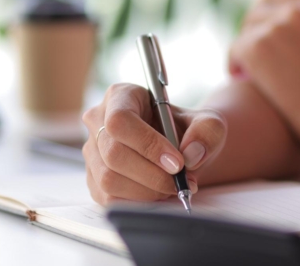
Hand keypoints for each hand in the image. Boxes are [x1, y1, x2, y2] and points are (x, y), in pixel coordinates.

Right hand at [81, 83, 226, 204]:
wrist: (178, 149)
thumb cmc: (186, 130)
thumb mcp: (207, 123)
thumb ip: (207, 132)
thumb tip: (191, 154)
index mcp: (120, 96)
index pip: (120, 121)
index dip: (147, 145)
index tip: (177, 163)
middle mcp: (98, 121)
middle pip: (113, 154)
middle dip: (152, 175)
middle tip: (181, 181)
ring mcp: (92, 151)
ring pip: (108, 179)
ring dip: (146, 191)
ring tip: (172, 187)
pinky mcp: (93, 178)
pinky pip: (108, 198)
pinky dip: (138, 202)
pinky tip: (158, 194)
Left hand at [229, 0, 299, 125]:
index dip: (268, 9)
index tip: (265, 27)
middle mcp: (295, 11)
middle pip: (259, 6)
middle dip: (255, 24)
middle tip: (254, 46)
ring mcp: (274, 27)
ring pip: (247, 27)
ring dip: (246, 44)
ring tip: (247, 63)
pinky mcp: (256, 47)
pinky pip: (234, 47)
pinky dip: (233, 63)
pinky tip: (236, 74)